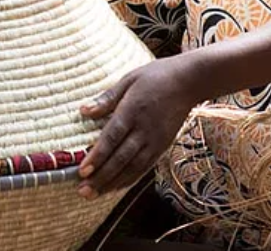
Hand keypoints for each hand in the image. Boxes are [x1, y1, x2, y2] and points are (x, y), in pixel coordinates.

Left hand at [78, 59, 196, 198]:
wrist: (188, 82)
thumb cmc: (154, 76)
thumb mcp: (127, 80)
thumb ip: (106, 99)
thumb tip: (83, 111)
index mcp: (132, 112)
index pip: (111, 139)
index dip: (97, 156)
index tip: (82, 171)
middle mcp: (144, 131)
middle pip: (120, 159)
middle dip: (101, 177)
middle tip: (83, 191)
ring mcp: (155, 141)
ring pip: (133, 168)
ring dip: (113, 183)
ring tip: (95, 194)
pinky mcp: (163, 146)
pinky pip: (145, 166)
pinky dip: (130, 179)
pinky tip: (116, 186)